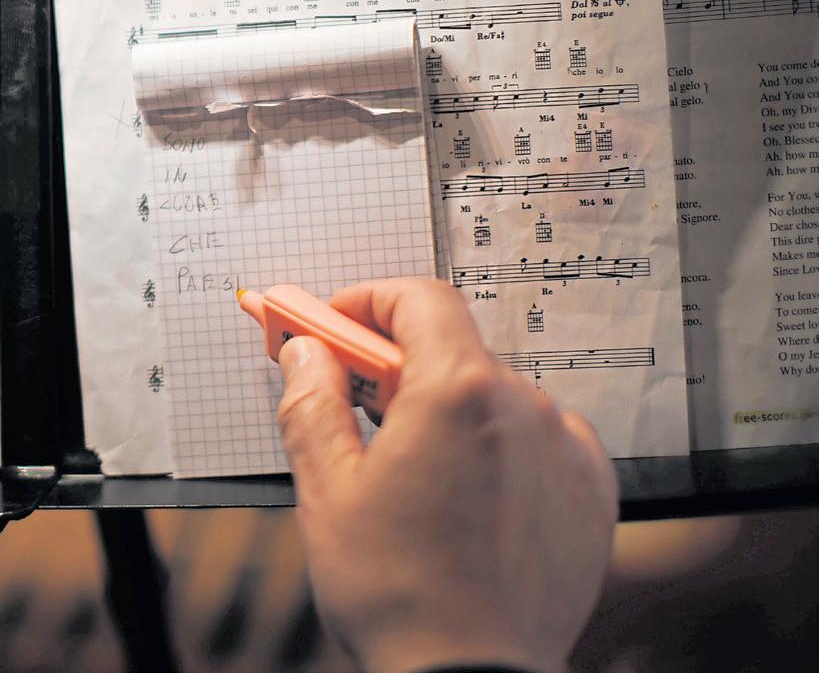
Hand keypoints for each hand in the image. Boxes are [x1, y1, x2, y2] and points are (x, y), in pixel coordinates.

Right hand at [276, 278, 615, 672]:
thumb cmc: (399, 596)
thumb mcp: (327, 491)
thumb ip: (313, 404)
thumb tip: (306, 354)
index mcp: (457, 393)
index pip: (417, 300)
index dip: (367, 302)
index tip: (332, 325)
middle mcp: (524, 407)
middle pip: (453, 350)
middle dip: (397, 365)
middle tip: (351, 400)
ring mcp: (565, 449)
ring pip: (494, 397)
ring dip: (449, 410)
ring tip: (409, 471)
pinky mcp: (591, 493)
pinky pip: (539, 441)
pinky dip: (500, 449)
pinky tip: (466, 497)